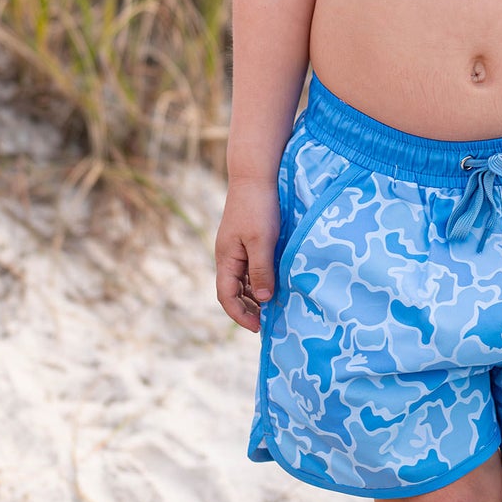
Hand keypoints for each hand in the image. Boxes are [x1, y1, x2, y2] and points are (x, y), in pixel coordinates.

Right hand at [214, 177, 280, 330]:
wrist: (255, 174)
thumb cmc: (258, 207)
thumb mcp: (262, 241)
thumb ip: (261, 270)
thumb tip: (262, 299)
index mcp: (226, 258)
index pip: (226, 296)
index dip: (240, 315)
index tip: (259, 327)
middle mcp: (227, 255)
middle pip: (233, 290)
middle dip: (248, 308)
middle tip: (269, 321)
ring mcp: (236, 246)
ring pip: (242, 279)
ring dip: (255, 294)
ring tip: (274, 305)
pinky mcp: (247, 238)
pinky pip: (250, 266)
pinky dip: (259, 278)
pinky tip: (275, 281)